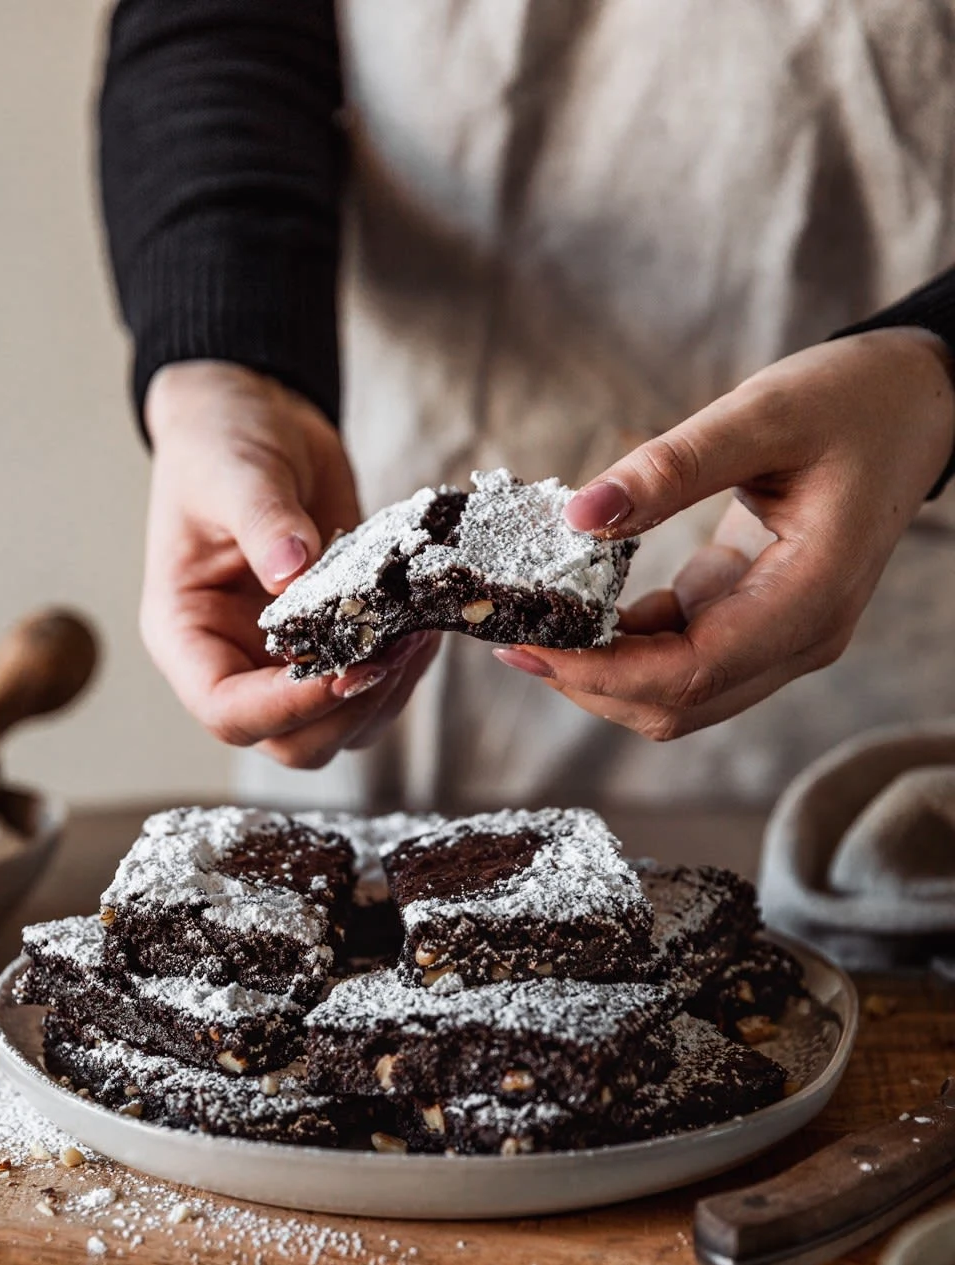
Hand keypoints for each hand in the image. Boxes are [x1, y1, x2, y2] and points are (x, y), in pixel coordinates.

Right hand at [141, 361, 438, 768]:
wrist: (258, 417)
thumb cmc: (220, 442)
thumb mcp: (232, 471)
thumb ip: (262, 520)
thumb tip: (292, 570)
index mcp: (187, 636)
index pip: (226, 711)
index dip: (286, 708)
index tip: (348, 668)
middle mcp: (234, 662)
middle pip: (290, 741)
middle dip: (348, 710)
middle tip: (395, 653)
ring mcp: (284, 660)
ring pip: (339, 728)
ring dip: (386, 697)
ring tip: (419, 635)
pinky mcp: (333, 641)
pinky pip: (372, 689)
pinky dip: (404, 670)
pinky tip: (424, 626)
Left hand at [494, 328, 954, 739]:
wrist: (915, 403)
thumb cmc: (854, 400)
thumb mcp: (763, 413)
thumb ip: (671, 466)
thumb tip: (580, 515)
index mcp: (811, 597)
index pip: (691, 674)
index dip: (601, 672)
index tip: (528, 640)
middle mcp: (800, 637)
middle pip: (676, 705)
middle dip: (588, 682)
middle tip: (510, 634)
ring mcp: (780, 637)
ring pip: (675, 695)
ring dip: (602, 672)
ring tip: (534, 624)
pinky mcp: (756, 620)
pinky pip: (681, 659)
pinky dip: (625, 645)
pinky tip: (581, 607)